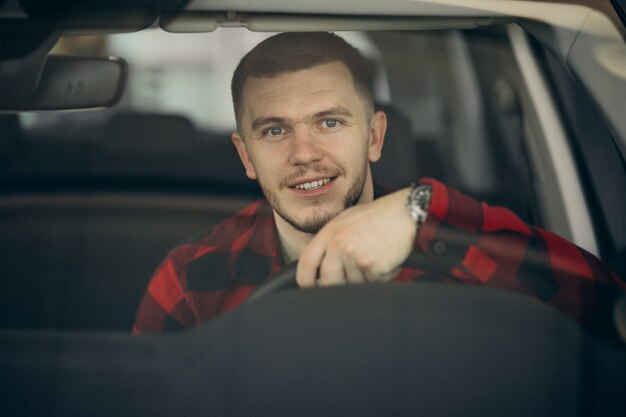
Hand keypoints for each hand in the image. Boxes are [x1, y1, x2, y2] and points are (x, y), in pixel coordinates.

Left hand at [296, 188, 415, 286]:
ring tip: (378, 256)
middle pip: (328, 280)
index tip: (311, 288)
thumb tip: (322, 267)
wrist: (408, 212)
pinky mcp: (370, 266)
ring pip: (353, 283)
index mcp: (329, 232)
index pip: (306, 263)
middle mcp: (338, 243)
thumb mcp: (348, 221)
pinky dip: (382, 276)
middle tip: (356, 275)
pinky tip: (387, 258)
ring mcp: (353, 255)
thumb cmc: (381, 216)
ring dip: (366, 278)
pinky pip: (372, 282)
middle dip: (340, 285)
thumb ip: (332, 241)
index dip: (305, 281)